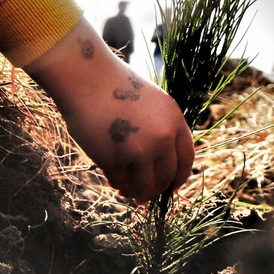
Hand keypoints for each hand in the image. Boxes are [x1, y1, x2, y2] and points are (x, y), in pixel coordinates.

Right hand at [26, 19, 194, 200]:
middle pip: (166, 177)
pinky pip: (119, 181)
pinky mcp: (117, 159)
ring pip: (144, 186)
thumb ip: (161, 128)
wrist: (87, 78)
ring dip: (136, 192)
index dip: (179, 177)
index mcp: (174, 120)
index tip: (171, 187)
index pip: (186, 159)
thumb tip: (162, 166)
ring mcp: (140, 150)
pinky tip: (110, 175)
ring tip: (127, 191)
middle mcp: (162, 137)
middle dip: (154, 189)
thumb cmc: (114, 86)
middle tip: (143, 195)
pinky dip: (115, 181)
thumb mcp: (151, 102)